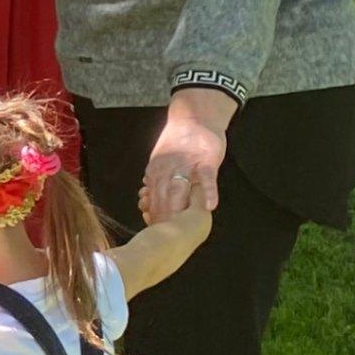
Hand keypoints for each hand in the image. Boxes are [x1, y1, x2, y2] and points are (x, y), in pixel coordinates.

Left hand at [140, 97, 229, 222]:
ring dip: (181, 209)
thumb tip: (145, 199)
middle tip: (168, 236)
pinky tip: (210, 206)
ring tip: (183, 227)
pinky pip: (207, 178)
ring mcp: (187, 165)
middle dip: (164, 217)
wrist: (193, 117)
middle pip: (164, 197)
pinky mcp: (206, 160)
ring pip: (181, 189)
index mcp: (155, 171)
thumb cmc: (178, 143)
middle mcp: (168, 169)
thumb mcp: (161, 161)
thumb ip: (154, 180)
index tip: (152, 232)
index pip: (153, 198)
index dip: (153, 215)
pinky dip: (208, 191)